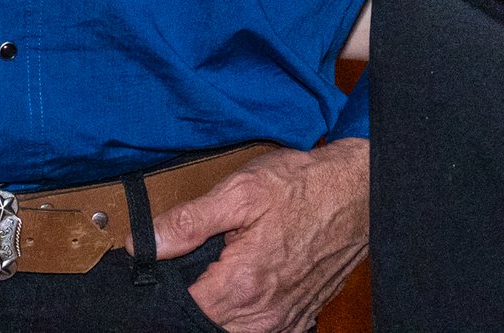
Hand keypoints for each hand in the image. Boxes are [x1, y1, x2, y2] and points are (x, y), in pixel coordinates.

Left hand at [154, 138, 367, 332]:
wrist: (359, 192)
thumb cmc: (304, 186)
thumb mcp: (242, 189)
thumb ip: (190, 221)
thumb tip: (144, 244)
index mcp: (242, 284)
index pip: (181, 310)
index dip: (164, 290)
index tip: (161, 269)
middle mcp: (263, 315)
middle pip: (205, 326)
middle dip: (192, 302)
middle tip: (194, 269)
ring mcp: (284, 321)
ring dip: (218, 311)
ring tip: (219, 276)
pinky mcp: (299, 319)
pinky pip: (260, 332)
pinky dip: (245, 319)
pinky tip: (243, 292)